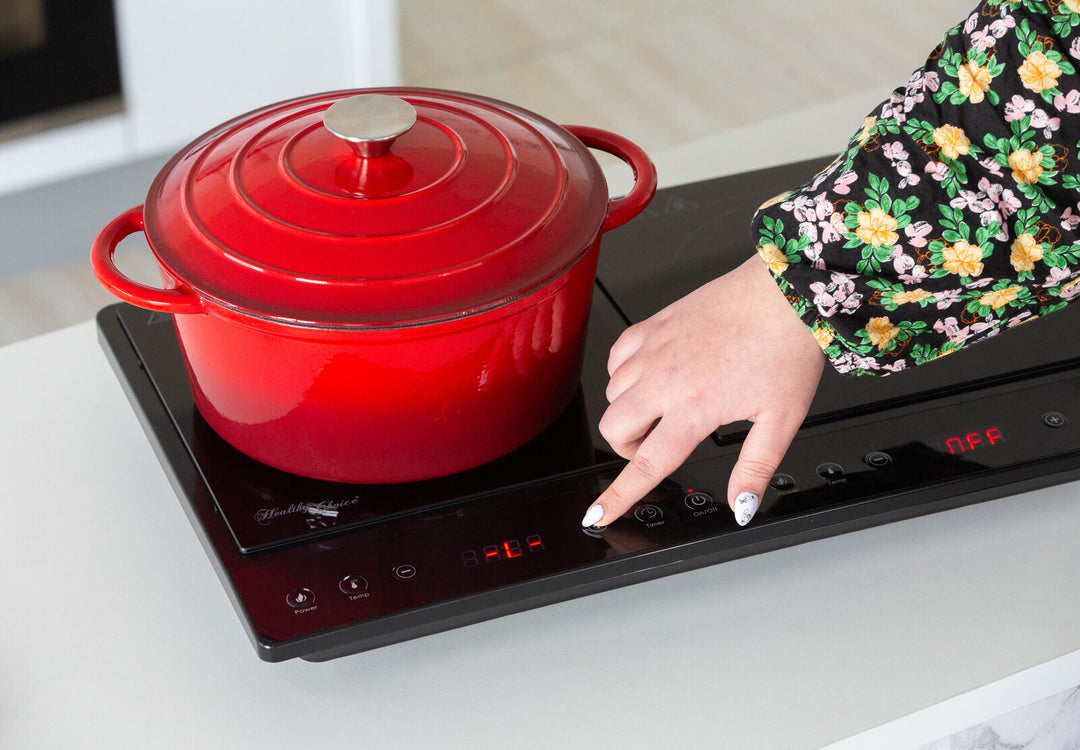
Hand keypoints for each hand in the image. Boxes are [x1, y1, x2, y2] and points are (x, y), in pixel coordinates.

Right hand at [580, 255, 824, 527]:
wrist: (784, 289)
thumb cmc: (785, 347)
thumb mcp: (781, 420)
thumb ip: (755, 468)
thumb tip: (741, 505)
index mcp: (695, 407)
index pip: (646, 464)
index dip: (618, 496)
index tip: (598, 513)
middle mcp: (666, 378)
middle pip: (614, 427)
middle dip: (627, 448)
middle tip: (656, 445)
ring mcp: (655, 349)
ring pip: (612, 392)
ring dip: (628, 411)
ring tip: (660, 409)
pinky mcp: (655, 324)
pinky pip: (617, 357)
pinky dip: (624, 373)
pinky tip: (650, 375)